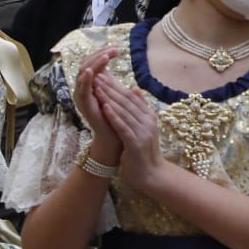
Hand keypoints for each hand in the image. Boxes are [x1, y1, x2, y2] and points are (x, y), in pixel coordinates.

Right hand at [72, 45, 122, 164]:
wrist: (115, 137)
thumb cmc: (117, 116)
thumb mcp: (117, 94)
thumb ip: (114, 80)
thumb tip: (119, 70)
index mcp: (92, 85)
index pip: (92, 63)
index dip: (102, 53)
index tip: (117, 47)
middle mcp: (84, 88)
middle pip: (85, 64)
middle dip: (99, 55)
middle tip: (114, 49)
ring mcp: (82, 96)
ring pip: (82, 73)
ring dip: (94, 64)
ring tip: (106, 56)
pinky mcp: (84, 105)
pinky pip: (82, 89)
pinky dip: (86, 79)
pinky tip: (93, 71)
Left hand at [94, 75, 165, 191]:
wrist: (151, 174)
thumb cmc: (142, 151)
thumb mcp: (140, 127)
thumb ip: (137, 109)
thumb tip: (134, 89)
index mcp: (148, 116)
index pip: (130, 97)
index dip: (116, 85)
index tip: (102, 75)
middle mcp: (147, 121)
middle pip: (127, 101)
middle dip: (111, 88)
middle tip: (97, 76)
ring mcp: (143, 132)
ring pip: (124, 111)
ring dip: (110, 98)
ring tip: (97, 87)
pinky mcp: (136, 143)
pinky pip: (123, 127)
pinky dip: (114, 117)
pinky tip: (105, 108)